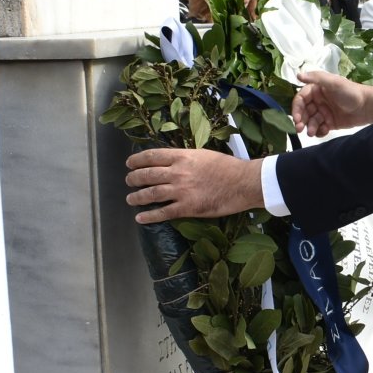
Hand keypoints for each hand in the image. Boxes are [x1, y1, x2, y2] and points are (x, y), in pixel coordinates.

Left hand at [125, 148, 262, 222]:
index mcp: (182, 156)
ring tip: (130, 199)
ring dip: (137, 197)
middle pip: (147, 175)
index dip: (137, 160)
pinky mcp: (188, 208)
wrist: (243, 182)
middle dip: (134, 178)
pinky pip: (163, 212)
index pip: (152, 156)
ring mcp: (181, 191)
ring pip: (151, 194)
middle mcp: (177, 172)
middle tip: (129, 181)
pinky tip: (140, 218)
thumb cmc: (228, 167)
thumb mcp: (203, 154)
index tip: (130, 163)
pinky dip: (149, 216)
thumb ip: (186, 158)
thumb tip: (173, 161)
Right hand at [291, 70, 372, 135]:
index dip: (296, 108)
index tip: (297, 118)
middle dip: (301, 121)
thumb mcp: (334, 82)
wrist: (367, 106)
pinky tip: (323, 131)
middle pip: (304, 112)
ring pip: (311, 121)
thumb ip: (316, 78)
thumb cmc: (351, 92)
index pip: (301, 99)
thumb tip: (298, 75)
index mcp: (316, 90)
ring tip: (312, 133)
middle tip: (300, 129)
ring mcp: (324, 113)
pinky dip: (319, 131)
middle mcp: (318, 101)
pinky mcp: (330, 123)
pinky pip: (319, 128)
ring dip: (309, 127)